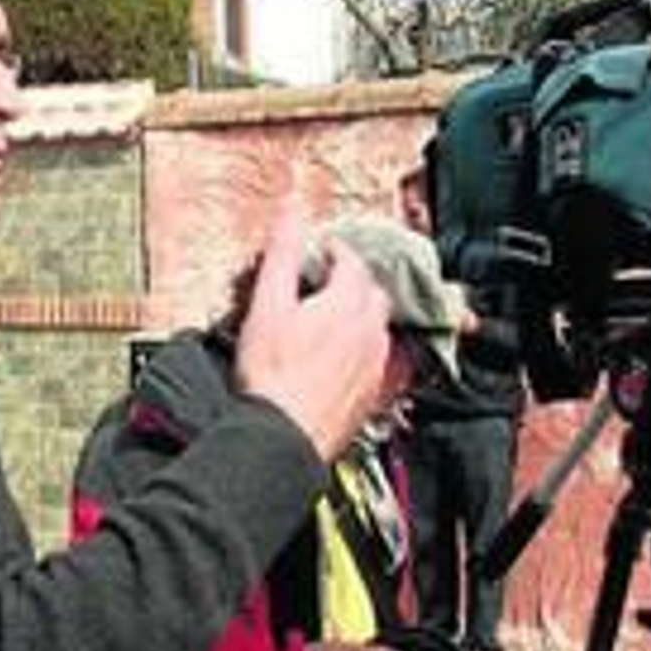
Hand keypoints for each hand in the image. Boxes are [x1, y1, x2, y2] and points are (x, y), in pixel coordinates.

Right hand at [236, 198, 397, 461]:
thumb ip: (284, 253)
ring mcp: (376, 367)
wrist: (282, 438)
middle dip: (354, 282)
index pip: (352, 262)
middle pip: (373, 293)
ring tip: (337, 317)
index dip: (336, 252)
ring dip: (363, 316)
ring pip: (380, 328)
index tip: (323, 252)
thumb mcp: (268, 303)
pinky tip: (349, 360)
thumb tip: (292, 211)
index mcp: (348, 303)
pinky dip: (367, 352)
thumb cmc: (272, 376)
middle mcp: (371, 333)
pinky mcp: (372, 397)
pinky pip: (382, 364)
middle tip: (331, 281)